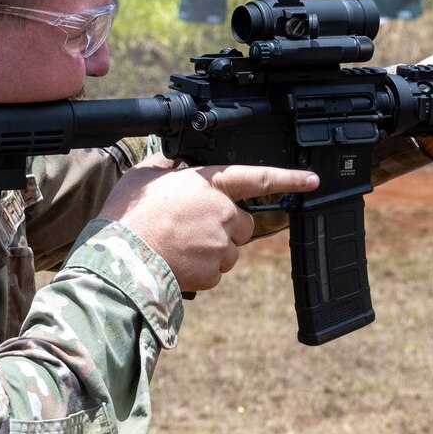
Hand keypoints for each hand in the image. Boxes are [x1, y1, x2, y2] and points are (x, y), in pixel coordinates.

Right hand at [98, 154, 319, 292]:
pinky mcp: (213, 272)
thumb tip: (173, 161)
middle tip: (192, 230)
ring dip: (212, 250)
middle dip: (225, 228)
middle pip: (243, 224)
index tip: (312, 180)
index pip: (257, 178)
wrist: (120, 258)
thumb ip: (166, 165)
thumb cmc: (128, 215)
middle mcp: (222, 213)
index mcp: (209, 184)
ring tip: (178, 247)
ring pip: (229, 250)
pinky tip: (176, 262)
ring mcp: (220, 245)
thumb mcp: (143, 176)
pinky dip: (200, 270)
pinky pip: (215, 272)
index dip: (288, 178)